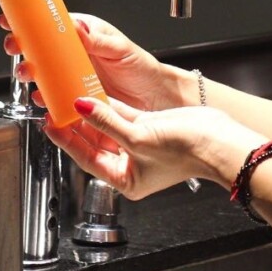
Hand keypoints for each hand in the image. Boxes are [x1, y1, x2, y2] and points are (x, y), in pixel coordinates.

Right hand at [1, 12, 184, 110]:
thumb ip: (98, 39)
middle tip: (15, 47)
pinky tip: (40, 96)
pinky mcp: (74, 95)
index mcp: (85, 34)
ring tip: (27, 73)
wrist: (154, 98)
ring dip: (30, 71)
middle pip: (41, 47)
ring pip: (43, 70)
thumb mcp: (120, 49)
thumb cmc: (142, 68)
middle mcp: (76, 53)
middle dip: (23, 46)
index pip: (52, 23)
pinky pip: (52, 94)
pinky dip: (43, 95)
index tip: (11, 18)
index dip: (30, 20)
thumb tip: (76, 24)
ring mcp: (73, 74)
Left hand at [46, 96, 266, 200]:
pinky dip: (109, 103)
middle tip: (57, 104)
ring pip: (107, 124)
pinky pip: (122, 113)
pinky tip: (96, 91)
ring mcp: (139, 143)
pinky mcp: (149, 126)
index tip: (51, 122)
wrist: (219, 140)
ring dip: (91, 110)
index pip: (85, 157)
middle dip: (76, 123)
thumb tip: (81, 106)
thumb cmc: (188, 152)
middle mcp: (130, 162)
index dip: (66, 138)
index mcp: (125, 178)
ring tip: (71, 94)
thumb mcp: (138, 137)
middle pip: (94, 140)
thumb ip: (106, 121)